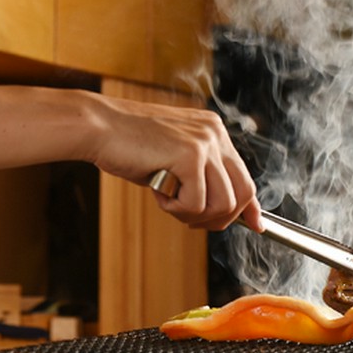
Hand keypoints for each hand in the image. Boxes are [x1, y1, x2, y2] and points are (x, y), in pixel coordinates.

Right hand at [90, 96, 262, 231]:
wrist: (99, 128)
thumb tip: (222, 209)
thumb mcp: (171, 159)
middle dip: (220, 218)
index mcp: (213, 130)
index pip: (244, 175)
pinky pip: (197, 202)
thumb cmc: (127, 145)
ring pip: (223, 203)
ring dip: (194, 213)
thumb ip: (199, 177)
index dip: (250, 206)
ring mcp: (204, 142)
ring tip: (167, 200)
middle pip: (243, 192)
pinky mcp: (189, 155)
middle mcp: (215, 133)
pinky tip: (157, 192)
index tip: (254, 224)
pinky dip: (176, 208)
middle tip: (190, 220)